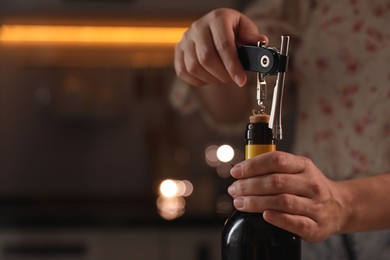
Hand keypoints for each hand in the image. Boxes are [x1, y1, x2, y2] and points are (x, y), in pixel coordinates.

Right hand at [174, 8, 267, 86]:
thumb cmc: (232, 31)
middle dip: (222, 74)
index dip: (233, 66)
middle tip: (232, 80)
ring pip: (194, 67)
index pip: (223, 45)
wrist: (214, 31)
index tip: (241, 80)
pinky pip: (184, 72)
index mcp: (217, 18)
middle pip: (206, 58)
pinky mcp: (178, 52)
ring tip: (222, 77)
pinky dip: (198, 80)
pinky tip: (210, 77)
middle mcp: (198, 27)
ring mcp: (185, 40)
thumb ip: (252, 37)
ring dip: (211, 78)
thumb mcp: (245, 29)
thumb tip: (260, 42)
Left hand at [227, 151, 347, 242]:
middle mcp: (311, 184)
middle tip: (234, 190)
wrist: (340, 207)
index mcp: (304, 166)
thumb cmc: (309, 187)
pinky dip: (278, 219)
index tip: (236, 172)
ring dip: (256, 202)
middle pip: (275, 182)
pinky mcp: (316, 226)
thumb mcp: (297, 170)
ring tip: (240, 203)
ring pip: (282, 201)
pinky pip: (295, 222)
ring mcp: (316, 206)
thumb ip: (275, 168)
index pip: (276, 160)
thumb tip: (241, 172)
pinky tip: (264, 216)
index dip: (252, 165)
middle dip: (249, 186)